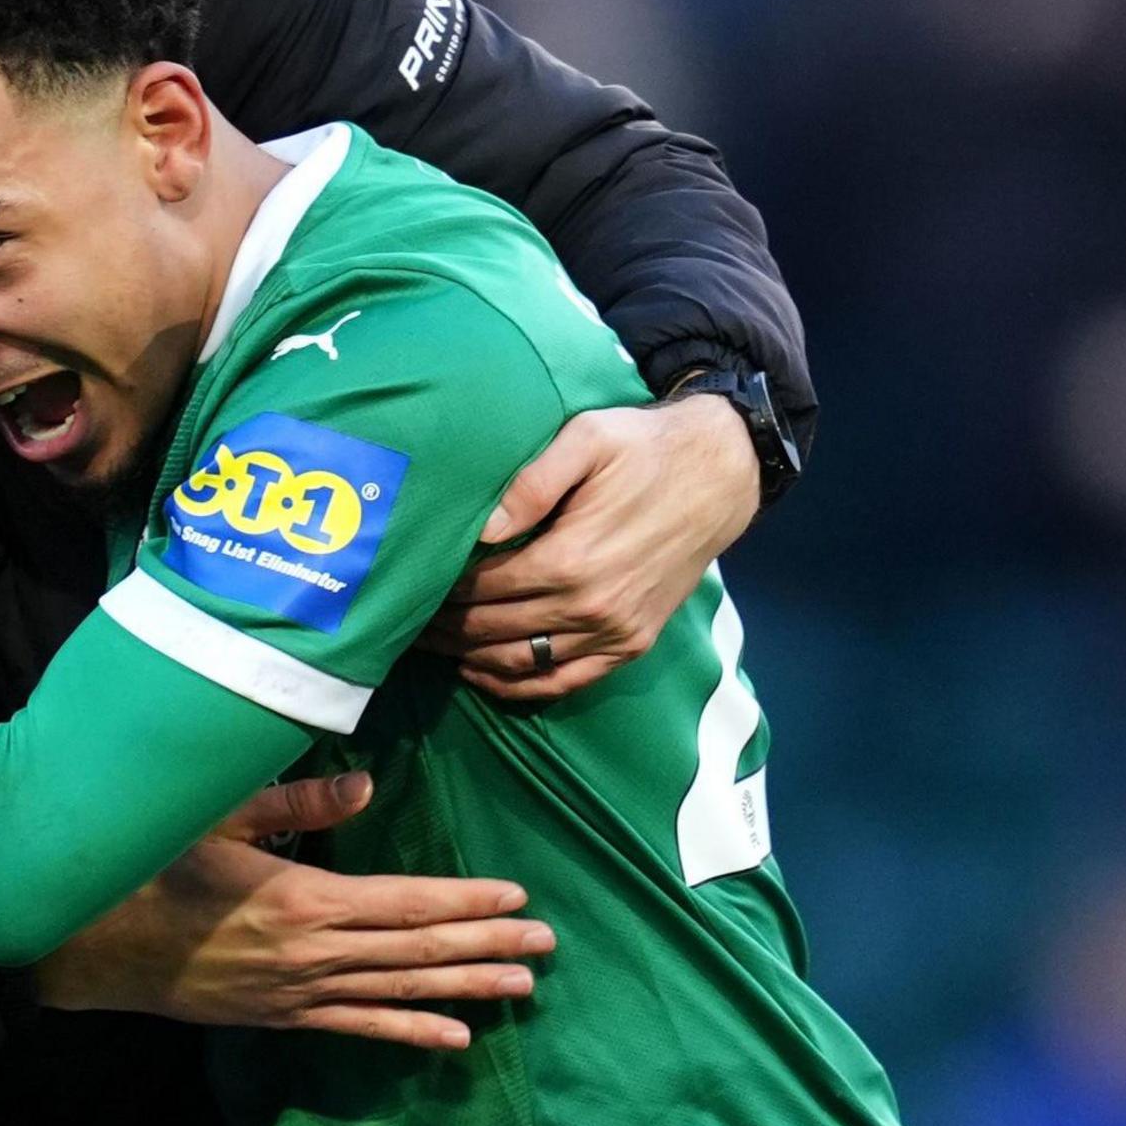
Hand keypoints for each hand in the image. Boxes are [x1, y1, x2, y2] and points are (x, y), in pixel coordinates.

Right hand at [27, 773, 552, 1050]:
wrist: (93, 948)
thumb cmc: (149, 870)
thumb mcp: (215, 819)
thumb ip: (293, 807)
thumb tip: (367, 787)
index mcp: (303, 899)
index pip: (406, 902)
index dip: (466, 900)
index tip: (517, 896)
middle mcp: (314, 953)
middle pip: (417, 949)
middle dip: (486, 944)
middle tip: (546, 943)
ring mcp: (300, 992)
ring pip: (399, 990)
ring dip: (465, 988)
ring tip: (523, 987)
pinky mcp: (283, 1016)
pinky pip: (358, 1026)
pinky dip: (409, 1032)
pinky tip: (455, 1037)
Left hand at [422, 396, 756, 700]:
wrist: (720, 475)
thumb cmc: (645, 449)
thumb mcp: (588, 439)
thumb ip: (530, 483)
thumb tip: (482, 530)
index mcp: (570, 559)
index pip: (481, 589)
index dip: (440, 591)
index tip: (411, 585)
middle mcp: (590, 606)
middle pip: (492, 630)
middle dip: (443, 628)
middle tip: (406, 619)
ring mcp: (614, 632)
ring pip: (521, 664)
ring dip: (470, 658)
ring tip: (433, 644)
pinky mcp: (633, 644)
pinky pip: (565, 682)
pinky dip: (518, 686)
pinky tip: (482, 673)